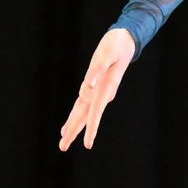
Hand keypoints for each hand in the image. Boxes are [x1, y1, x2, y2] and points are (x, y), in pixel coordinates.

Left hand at [59, 28, 135, 150]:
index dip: (91, 128)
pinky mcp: (96, 85)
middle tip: (62, 147)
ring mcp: (99, 90)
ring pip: (83, 110)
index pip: (95, 112)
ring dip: (74, 124)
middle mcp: (102, 92)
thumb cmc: (116, 45)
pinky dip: (77, 112)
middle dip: (74, 131)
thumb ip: (97, 71)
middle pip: (85, 115)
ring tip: (64, 138)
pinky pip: (84, 102)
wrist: (125, 40)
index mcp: (105, 88)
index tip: (87, 144)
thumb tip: (88, 87)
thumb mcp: (107, 54)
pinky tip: (73, 120)